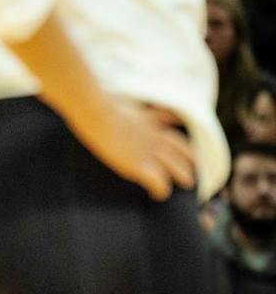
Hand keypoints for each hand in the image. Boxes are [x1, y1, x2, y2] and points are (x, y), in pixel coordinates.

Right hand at [69, 99, 197, 201]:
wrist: (98, 113)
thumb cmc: (101, 104)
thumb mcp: (120, 99)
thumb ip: (127, 104)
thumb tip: (118, 98)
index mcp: (149, 119)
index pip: (171, 122)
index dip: (177, 128)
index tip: (184, 137)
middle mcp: (155, 135)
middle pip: (181, 147)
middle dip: (190, 157)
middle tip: (195, 166)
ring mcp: (149, 151)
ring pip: (176, 166)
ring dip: (184, 174)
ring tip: (188, 182)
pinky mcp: (139, 165)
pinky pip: (158, 182)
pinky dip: (161, 190)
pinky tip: (160, 195)